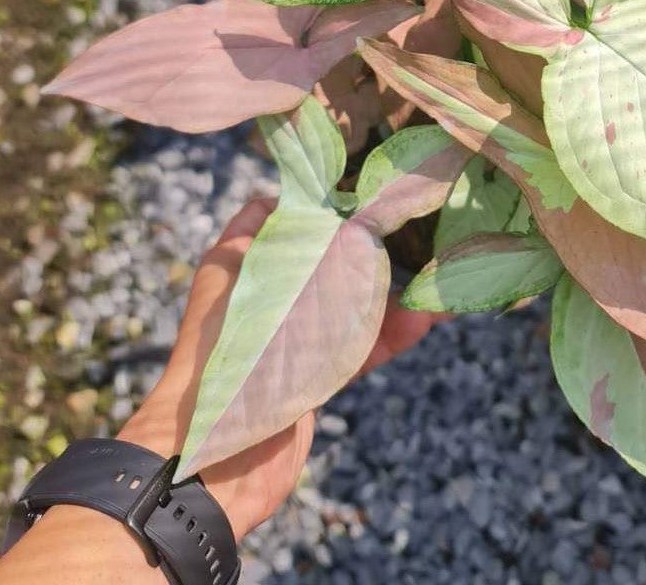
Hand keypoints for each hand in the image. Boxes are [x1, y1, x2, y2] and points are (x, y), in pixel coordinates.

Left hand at [119, 199, 441, 538]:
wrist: (209, 459)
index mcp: (241, 260)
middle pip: (325, 254)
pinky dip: (390, 333)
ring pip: (350, 299)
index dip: (316, 196)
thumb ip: (280, 236)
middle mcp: (267, 292)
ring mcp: (292, 334)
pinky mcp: (315, 373)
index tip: (360, 186)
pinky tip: (427, 319)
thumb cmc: (217, 352)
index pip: (279, 211)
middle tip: (415, 223)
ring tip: (436, 274)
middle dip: (368, 241)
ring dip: (392, 290)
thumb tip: (319, 205)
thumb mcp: (243, 274)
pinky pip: (359, 344)